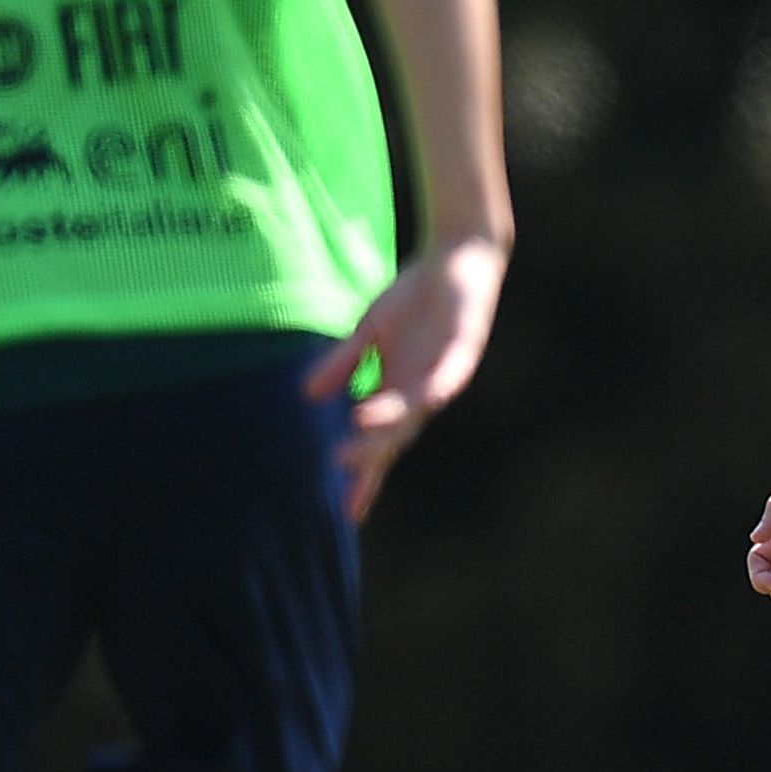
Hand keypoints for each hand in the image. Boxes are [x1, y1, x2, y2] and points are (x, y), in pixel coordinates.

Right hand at [304, 234, 505, 521]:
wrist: (455, 259)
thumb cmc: (414, 298)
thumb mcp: (367, 331)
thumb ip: (342, 364)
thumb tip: (307, 396)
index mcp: (398, 392)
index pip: (380, 444)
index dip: (366, 477)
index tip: (348, 512)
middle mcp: (421, 391)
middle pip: (395, 435)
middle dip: (370, 454)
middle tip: (341, 466)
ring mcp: (443, 373)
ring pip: (415, 410)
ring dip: (389, 422)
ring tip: (358, 428)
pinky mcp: (463, 349)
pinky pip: (448, 376)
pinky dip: (432, 389)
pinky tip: (420, 401)